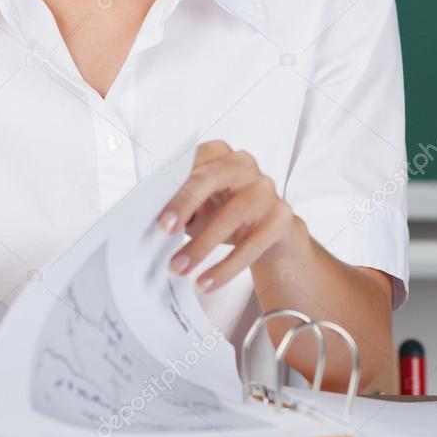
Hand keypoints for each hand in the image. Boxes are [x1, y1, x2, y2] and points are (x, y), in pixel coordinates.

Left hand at [156, 140, 300, 291]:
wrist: (269, 232)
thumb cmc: (225, 213)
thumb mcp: (199, 206)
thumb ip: (179, 207)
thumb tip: (155, 223)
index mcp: (218, 155)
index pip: (193, 162)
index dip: (173, 186)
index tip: (157, 211)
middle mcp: (244, 165)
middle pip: (212, 177)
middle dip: (185, 203)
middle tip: (165, 230)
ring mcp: (265, 189)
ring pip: (232, 215)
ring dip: (202, 245)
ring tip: (179, 268)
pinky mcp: (281, 217)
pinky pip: (253, 244)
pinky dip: (226, 267)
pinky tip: (206, 282)